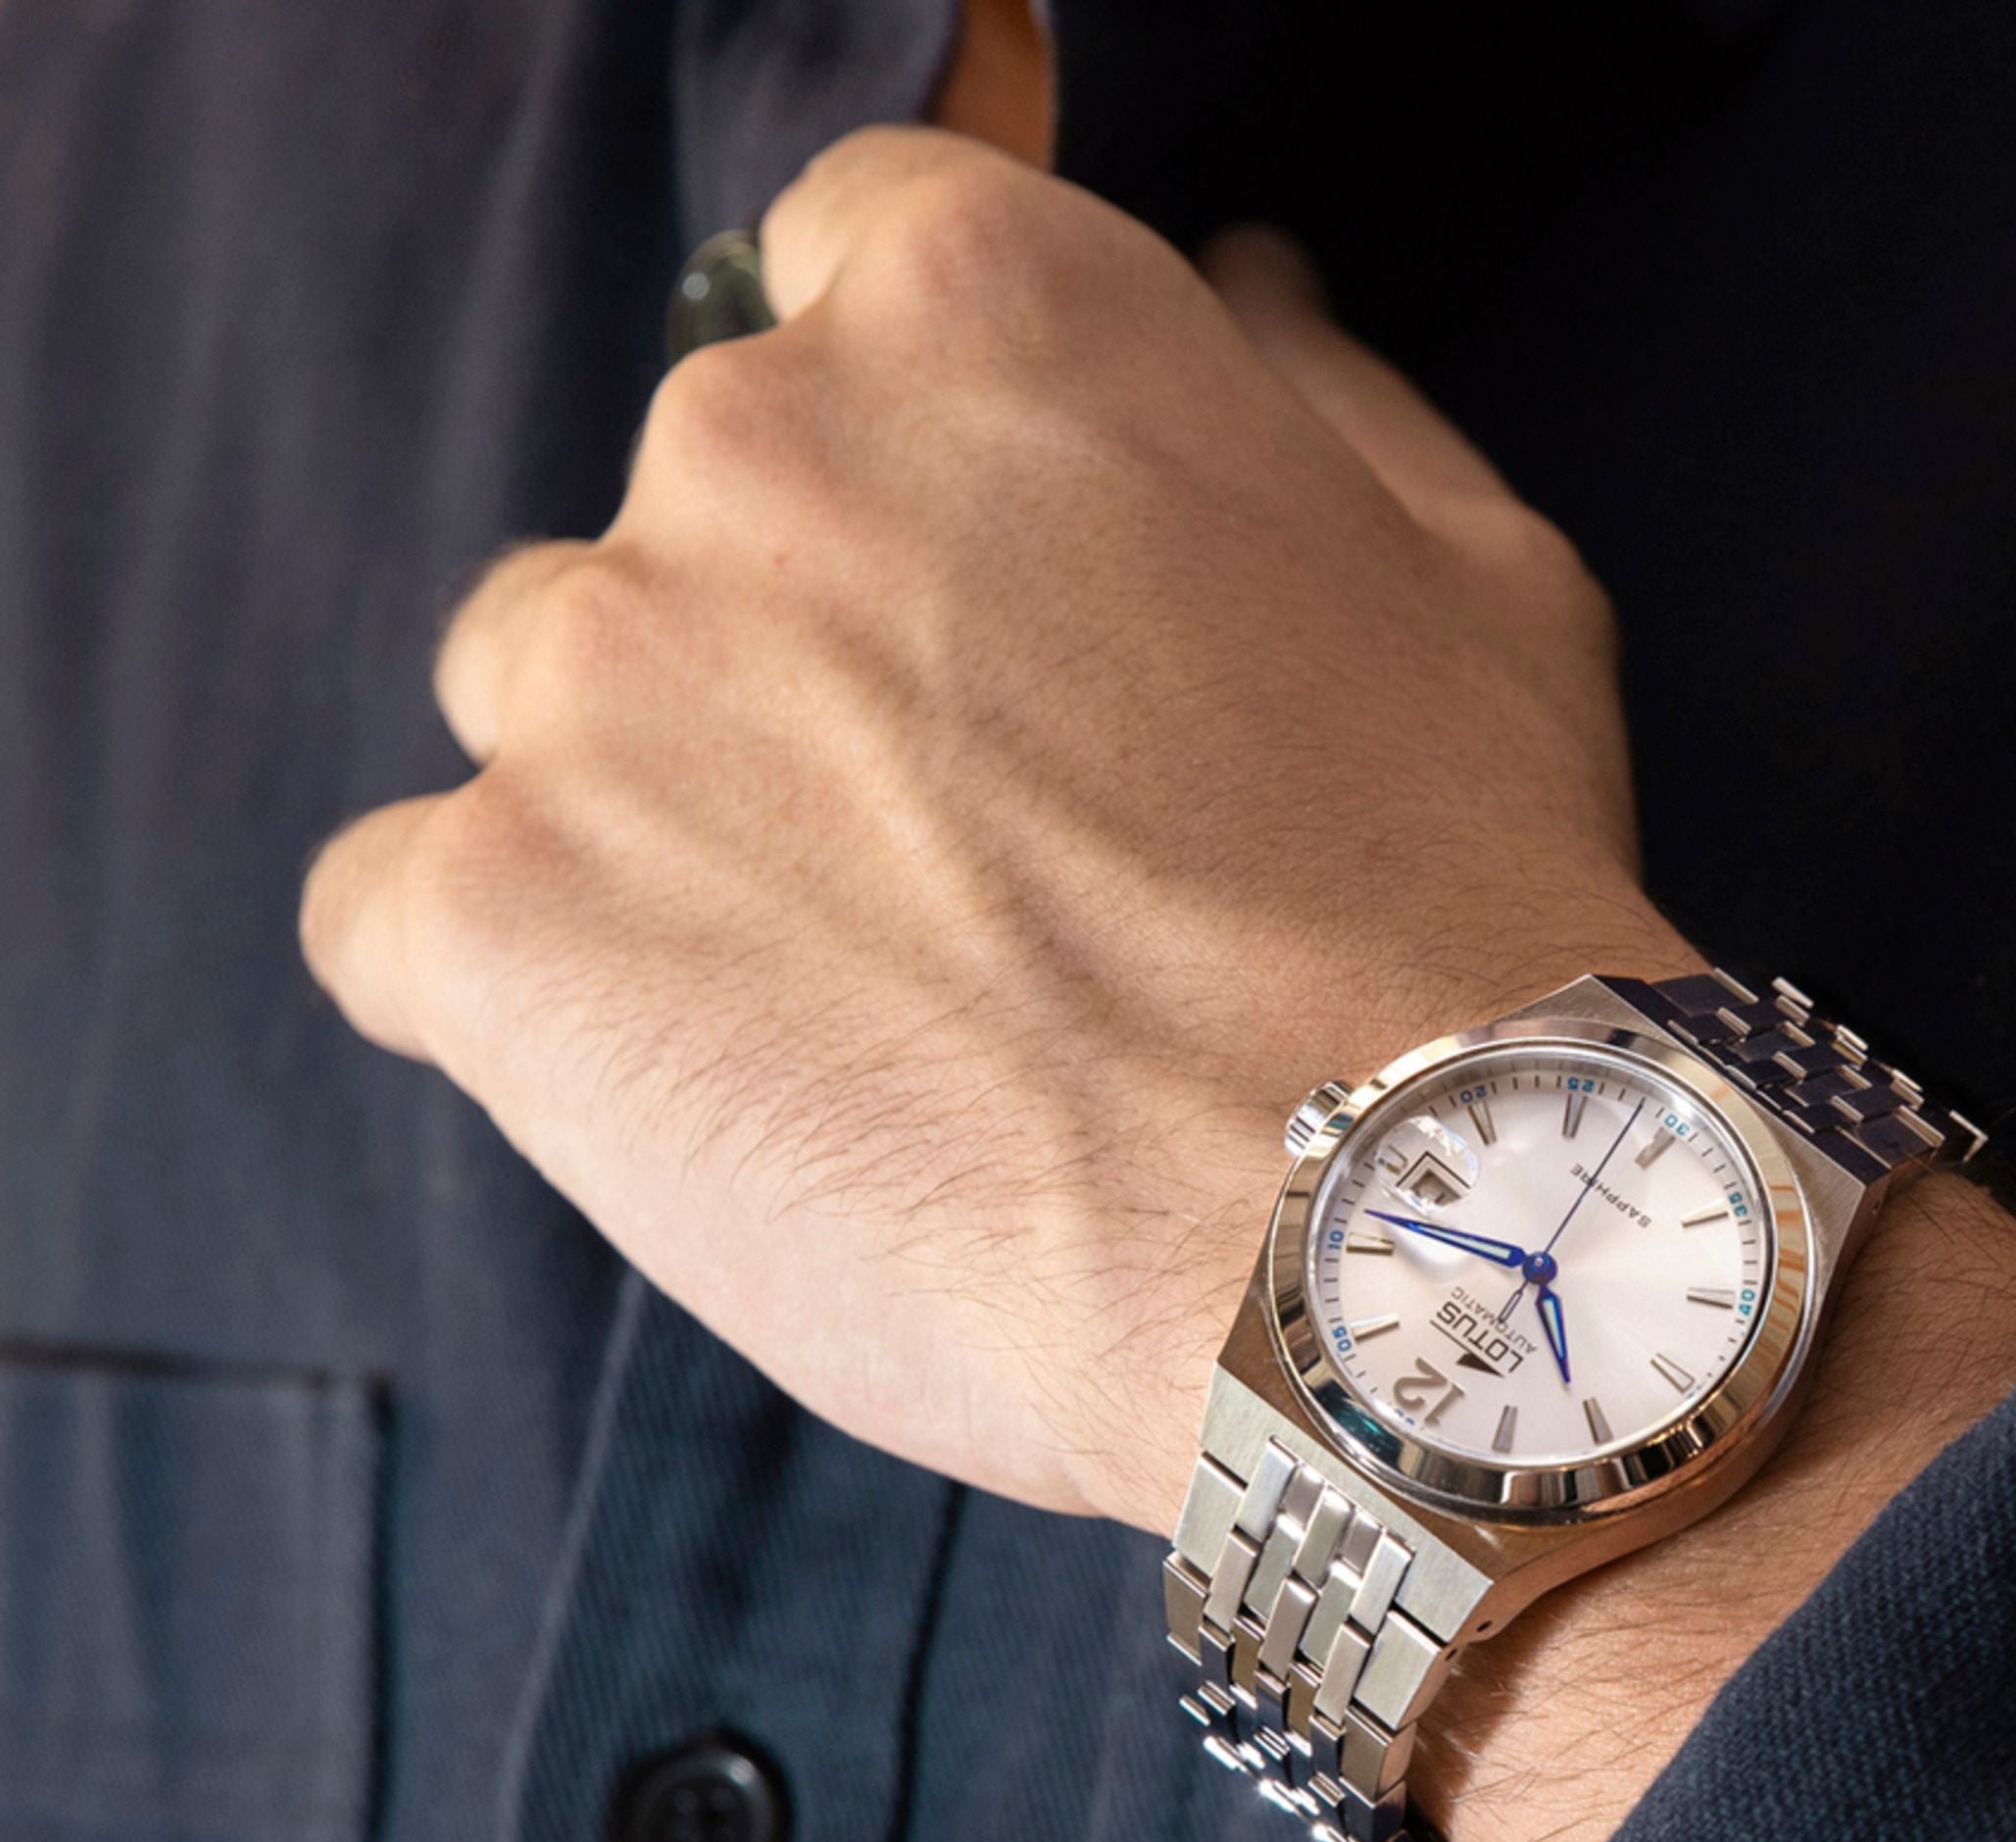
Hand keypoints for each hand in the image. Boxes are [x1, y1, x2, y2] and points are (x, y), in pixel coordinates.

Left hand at [299, 127, 1677, 1526]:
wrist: (1378, 1246)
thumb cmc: (1456, 921)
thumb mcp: (1473, 589)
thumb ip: (1314, 405)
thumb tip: (1245, 291)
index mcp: (983, 318)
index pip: (845, 276)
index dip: (917, 471)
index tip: (972, 623)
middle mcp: (754, 452)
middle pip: (685, 512)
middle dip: (790, 660)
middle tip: (949, 866)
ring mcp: (601, 691)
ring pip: (536, 706)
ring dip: (649, 817)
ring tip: (843, 1005)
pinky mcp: (495, 928)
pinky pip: (398, 916)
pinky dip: (509, 991)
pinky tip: (687, 1078)